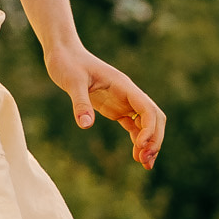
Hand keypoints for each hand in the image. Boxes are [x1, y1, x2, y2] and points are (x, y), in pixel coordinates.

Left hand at [44, 43, 165, 169]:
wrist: (63, 53)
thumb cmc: (67, 63)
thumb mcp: (71, 81)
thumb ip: (80, 102)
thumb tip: (86, 125)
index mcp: (123, 86)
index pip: (147, 108)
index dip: (149, 129)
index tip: (140, 146)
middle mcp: (128, 94)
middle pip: (154, 118)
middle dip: (154, 139)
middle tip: (146, 162)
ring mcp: (123, 101)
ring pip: (147, 124)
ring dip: (149, 143)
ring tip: (145, 164)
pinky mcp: (115, 108)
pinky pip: (134, 126)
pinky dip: (138, 141)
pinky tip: (136, 156)